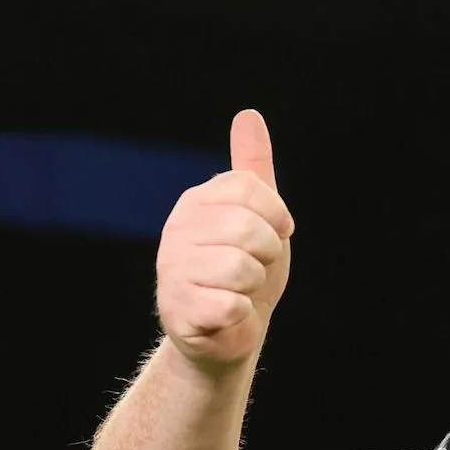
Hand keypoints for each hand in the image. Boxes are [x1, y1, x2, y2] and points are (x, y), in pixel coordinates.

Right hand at [156, 109, 295, 372]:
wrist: (227, 333)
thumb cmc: (243, 272)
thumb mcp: (256, 215)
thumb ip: (252, 168)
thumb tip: (248, 116)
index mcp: (196, 202)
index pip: (248, 188)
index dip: (276, 216)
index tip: (274, 234)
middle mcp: (177, 231)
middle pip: (247, 229)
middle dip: (267, 254)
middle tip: (255, 269)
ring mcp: (173, 271)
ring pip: (242, 269)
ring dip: (254, 286)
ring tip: (239, 291)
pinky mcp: (179, 312)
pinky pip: (232, 306)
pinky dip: (241, 315)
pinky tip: (228, 315)